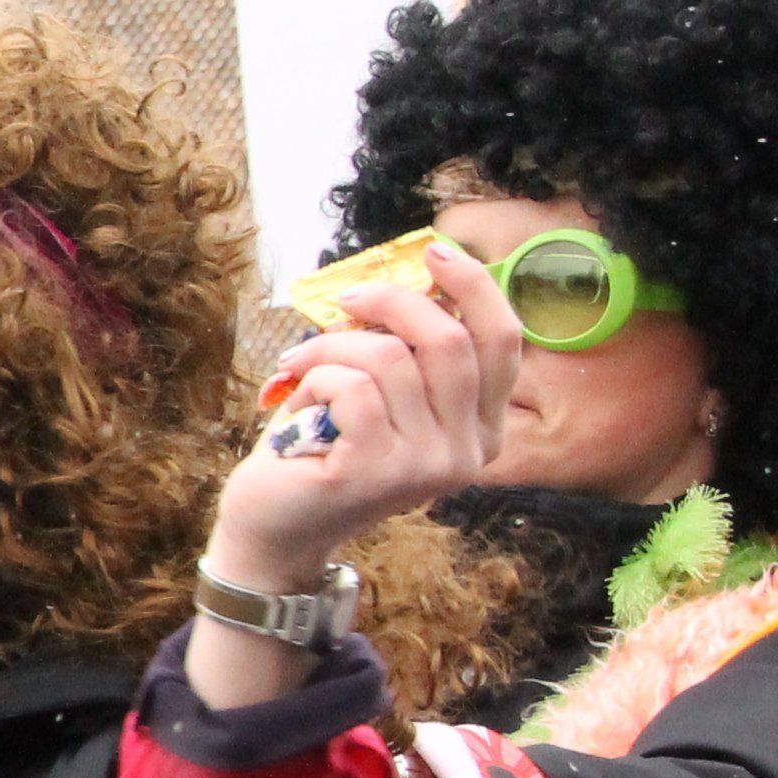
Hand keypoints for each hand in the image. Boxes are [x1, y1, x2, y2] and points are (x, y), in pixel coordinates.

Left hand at [207, 243, 518, 592]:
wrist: (273, 525)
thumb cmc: (321, 446)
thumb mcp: (377, 388)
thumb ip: (406, 345)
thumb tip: (413, 275)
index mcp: (482, 428)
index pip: (504, 341)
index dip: (475, 287)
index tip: (433, 251)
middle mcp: (469, 453)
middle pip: (450, 339)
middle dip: (390, 302)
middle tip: (342, 302)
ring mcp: (429, 468)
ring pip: (391, 358)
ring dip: (332, 349)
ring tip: (302, 368)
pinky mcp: (381, 473)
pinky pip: (354, 388)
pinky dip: (317, 380)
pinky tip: (299, 406)